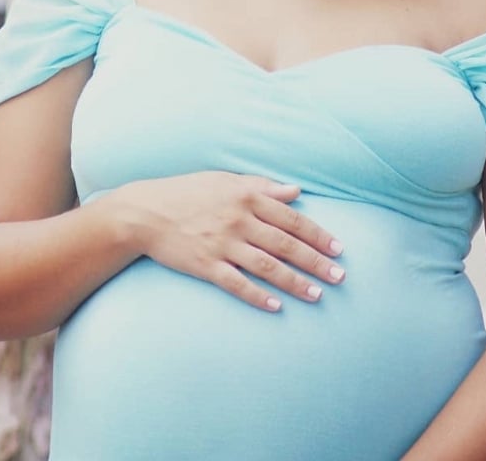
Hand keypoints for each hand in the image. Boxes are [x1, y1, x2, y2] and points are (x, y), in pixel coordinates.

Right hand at [114, 172, 345, 311]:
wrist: (144, 212)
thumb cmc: (187, 192)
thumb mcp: (224, 180)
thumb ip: (261, 185)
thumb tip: (295, 190)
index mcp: (246, 197)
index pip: (291, 218)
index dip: (317, 234)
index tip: (338, 248)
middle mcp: (238, 220)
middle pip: (285, 244)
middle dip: (315, 261)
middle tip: (340, 276)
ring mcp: (222, 245)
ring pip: (267, 267)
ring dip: (295, 282)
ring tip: (317, 295)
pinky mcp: (206, 266)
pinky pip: (237, 284)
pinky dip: (258, 296)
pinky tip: (277, 306)